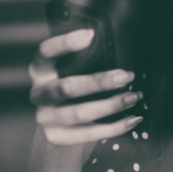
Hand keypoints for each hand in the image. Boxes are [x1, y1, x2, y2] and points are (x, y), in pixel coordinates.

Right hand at [29, 29, 143, 145]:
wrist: (61, 127)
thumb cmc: (76, 88)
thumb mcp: (76, 70)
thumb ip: (89, 59)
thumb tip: (122, 46)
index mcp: (42, 70)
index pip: (47, 52)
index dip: (65, 43)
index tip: (91, 34)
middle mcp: (39, 93)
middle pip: (66, 87)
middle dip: (99, 82)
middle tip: (127, 76)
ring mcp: (46, 117)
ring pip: (79, 113)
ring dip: (111, 105)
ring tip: (133, 97)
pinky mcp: (57, 137)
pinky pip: (88, 134)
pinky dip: (114, 127)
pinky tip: (132, 119)